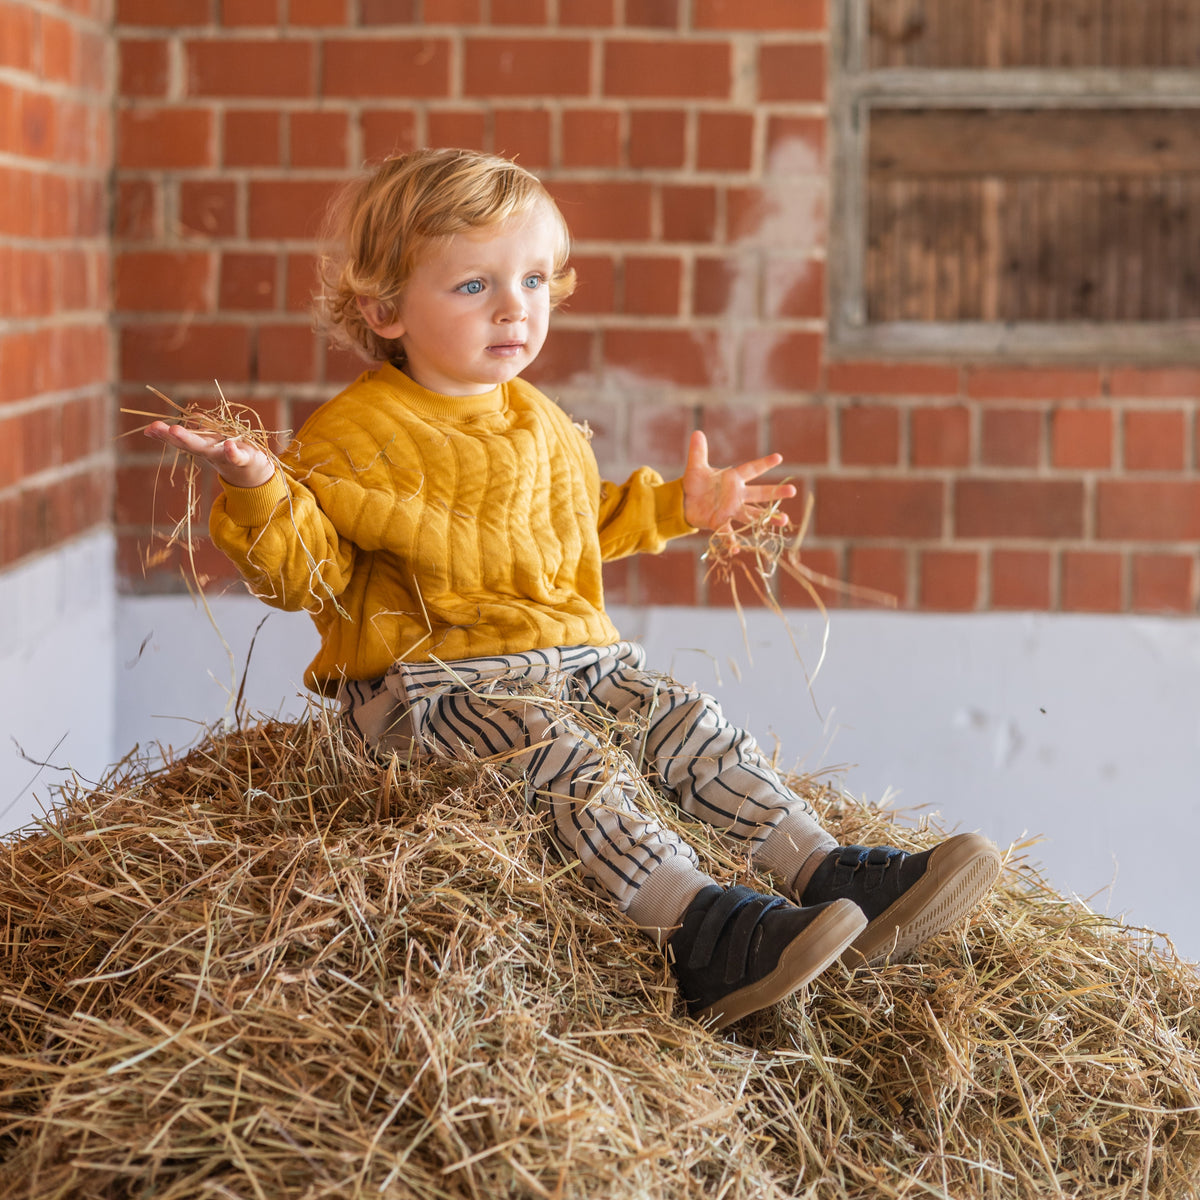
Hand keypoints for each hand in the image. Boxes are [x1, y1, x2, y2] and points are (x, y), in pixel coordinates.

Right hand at [144, 421, 274, 488]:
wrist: (253, 473)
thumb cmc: (228, 453)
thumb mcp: (210, 442)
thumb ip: (194, 433)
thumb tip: (177, 421)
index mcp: (201, 445)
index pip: (180, 439)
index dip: (164, 434)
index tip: (149, 429)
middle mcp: (210, 451)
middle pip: (190, 444)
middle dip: (174, 436)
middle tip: (156, 428)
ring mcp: (225, 455)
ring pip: (208, 448)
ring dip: (191, 440)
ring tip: (174, 430)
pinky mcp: (245, 458)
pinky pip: (238, 456)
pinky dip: (233, 452)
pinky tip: (228, 446)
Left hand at [682, 430, 795, 532]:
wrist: (685, 502)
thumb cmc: (694, 483)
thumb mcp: (695, 467)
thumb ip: (698, 452)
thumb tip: (697, 432)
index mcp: (733, 479)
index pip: (751, 470)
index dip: (763, 464)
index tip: (778, 458)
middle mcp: (737, 495)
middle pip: (759, 493)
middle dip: (775, 493)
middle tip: (793, 491)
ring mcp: (731, 510)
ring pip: (752, 514)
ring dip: (767, 518)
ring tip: (784, 520)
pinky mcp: (720, 522)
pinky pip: (729, 533)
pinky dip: (732, 541)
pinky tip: (737, 550)